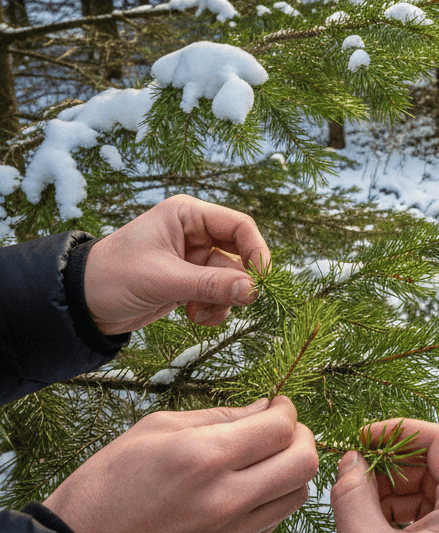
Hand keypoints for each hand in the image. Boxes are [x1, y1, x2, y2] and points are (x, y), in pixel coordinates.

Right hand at [43, 396, 317, 532]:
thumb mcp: (158, 429)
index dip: (287, 409)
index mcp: (205, 457)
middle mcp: (224, 500)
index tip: (277, 405)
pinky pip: (273, 522)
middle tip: (281, 429)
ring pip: (297, 494)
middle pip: (303, 462)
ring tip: (266, 459)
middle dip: (301, 436)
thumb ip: (220, 416)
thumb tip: (266, 409)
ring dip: (291, 470)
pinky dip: (272, 500)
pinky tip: (247, 489)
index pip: (281, 428)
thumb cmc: (109, 483)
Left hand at [84, 194, 268, 333]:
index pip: (239, 226)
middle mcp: (194, 232)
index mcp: (187, 215)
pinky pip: (217, 293)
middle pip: (239, 254)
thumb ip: (211, 285)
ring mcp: (192, 258)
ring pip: (230, 278)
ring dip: (223, 300)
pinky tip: (192, 317)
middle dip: (237, 282)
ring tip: (201, 314)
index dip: (257, 251)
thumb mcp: (163, 280)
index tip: (264, 280)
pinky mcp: (188, 280)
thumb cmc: (112, 277)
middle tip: (239, 303)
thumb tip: (253, 290)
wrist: (79, 305)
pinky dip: (212, 308)